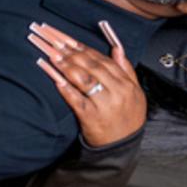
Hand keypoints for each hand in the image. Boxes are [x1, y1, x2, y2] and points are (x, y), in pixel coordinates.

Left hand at [28, 22, 145, 146]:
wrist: (122, 147)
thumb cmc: (127, 118)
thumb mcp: (135, 92)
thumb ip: (126, 68)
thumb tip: (117, 48)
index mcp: (126, 83)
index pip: (102, 59)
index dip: (83, 47)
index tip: (68, 39)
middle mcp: (117, 91)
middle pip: (91, 65)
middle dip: (71, 51)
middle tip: (55, 42)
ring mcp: (104, 104)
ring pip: (83, 79)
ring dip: (66, 65)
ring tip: (52, 54)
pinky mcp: (91, 117)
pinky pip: (75, 99)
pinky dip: (64, 87)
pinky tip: (55, 78)